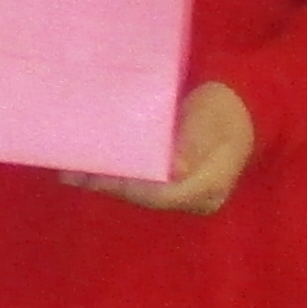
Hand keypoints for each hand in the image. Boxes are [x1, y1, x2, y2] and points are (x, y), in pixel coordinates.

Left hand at [87, 80, 257, 215]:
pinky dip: (114, 177)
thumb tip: (177, 170)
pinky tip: (85, 170)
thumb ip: (193, 144)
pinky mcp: (172, 185)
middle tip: (71, 174)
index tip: (99, 175)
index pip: (163, 195)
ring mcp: (184, 194)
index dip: (129, 187)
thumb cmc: (221, 111)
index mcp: (210, 187)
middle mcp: (196, 199)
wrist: (237, 108)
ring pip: (140, 194)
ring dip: (105, 183)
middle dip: (108, 185)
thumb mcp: (209, 123)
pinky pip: (141, 185)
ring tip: (69, 173)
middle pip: (146, 197)